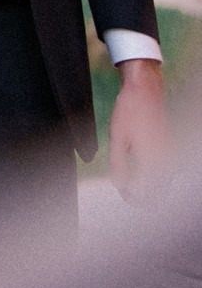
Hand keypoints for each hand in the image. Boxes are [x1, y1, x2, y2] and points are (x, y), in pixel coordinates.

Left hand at [108, 57, 169, 203]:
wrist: (144, 90)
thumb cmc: (130, 111)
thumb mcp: (117, 137)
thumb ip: (118, 164)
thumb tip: (120, 185)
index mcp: (151, 160)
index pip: (145, 193)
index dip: (132, 197)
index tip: (123, 194)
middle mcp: (165, 160)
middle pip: (158, 193)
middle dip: (143, 197)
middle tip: (127, 192)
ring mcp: (170, 154)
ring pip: (164, 184)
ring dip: (150, 189)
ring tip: (132, 184)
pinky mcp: (170, 149)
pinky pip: (166, 172)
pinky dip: (156, 178)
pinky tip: (142, 172)